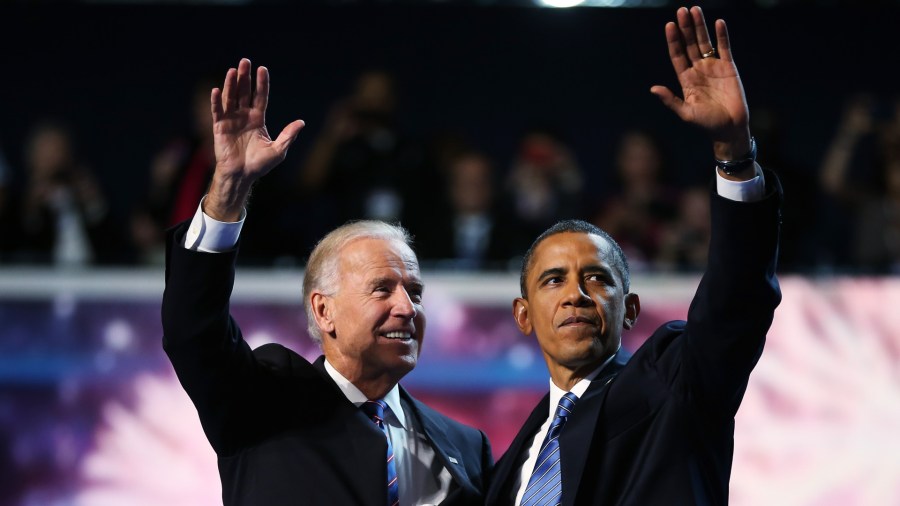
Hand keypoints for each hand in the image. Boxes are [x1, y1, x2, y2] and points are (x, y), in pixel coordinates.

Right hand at [206, 58, 304, 220]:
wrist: (242, 175)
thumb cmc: (260, 164)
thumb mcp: (278, 150)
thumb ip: (288, 135)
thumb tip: (302, 122)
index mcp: (258, 119)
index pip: (260, 97)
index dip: (262, 83)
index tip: (262, 69)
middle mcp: (244, 116)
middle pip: (244, 92)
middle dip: (245, 77)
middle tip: (245, 61)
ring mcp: (231, 120)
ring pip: (231, 97)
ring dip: (231, 84)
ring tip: (233, 70)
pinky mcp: (219, 127)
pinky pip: (217, 111)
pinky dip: (216, 101)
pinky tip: (217, 90)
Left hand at [651, 7, 750, 160]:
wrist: (729, 128)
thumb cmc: (706, 123)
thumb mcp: (685, 113)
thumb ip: (670, 100)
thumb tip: (653, 89)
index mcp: (686, 79)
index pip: (677, 55)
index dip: (673, 41)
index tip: (669, 26)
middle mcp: (698, 69)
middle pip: (689, 44)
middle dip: (685, 28)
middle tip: (681, 10)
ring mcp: (713, 66)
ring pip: (705, 42)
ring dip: (700, 26)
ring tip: (695, 10)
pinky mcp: (728, 67)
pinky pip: (724, 47)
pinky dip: (721, 35)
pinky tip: (718, 23)